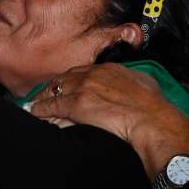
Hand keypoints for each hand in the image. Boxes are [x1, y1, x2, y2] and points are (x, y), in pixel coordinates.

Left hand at [30, 63, 188, 178]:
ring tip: (37, 103)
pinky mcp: (77, 104)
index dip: (73, 79)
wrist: (151, 119)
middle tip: (47, 92)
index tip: (68, 84)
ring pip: (56, 89)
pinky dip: (41, 108)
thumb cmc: (153, 106)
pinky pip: (53, 105)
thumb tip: (135, 82)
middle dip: (56, 85)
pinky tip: (35, 111)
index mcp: (110, 69)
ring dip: (45, 97)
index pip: (83, 71)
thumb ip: (134, 80)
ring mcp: (84, 88)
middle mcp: (94, 75)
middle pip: (66, 77)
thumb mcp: (145, 83)